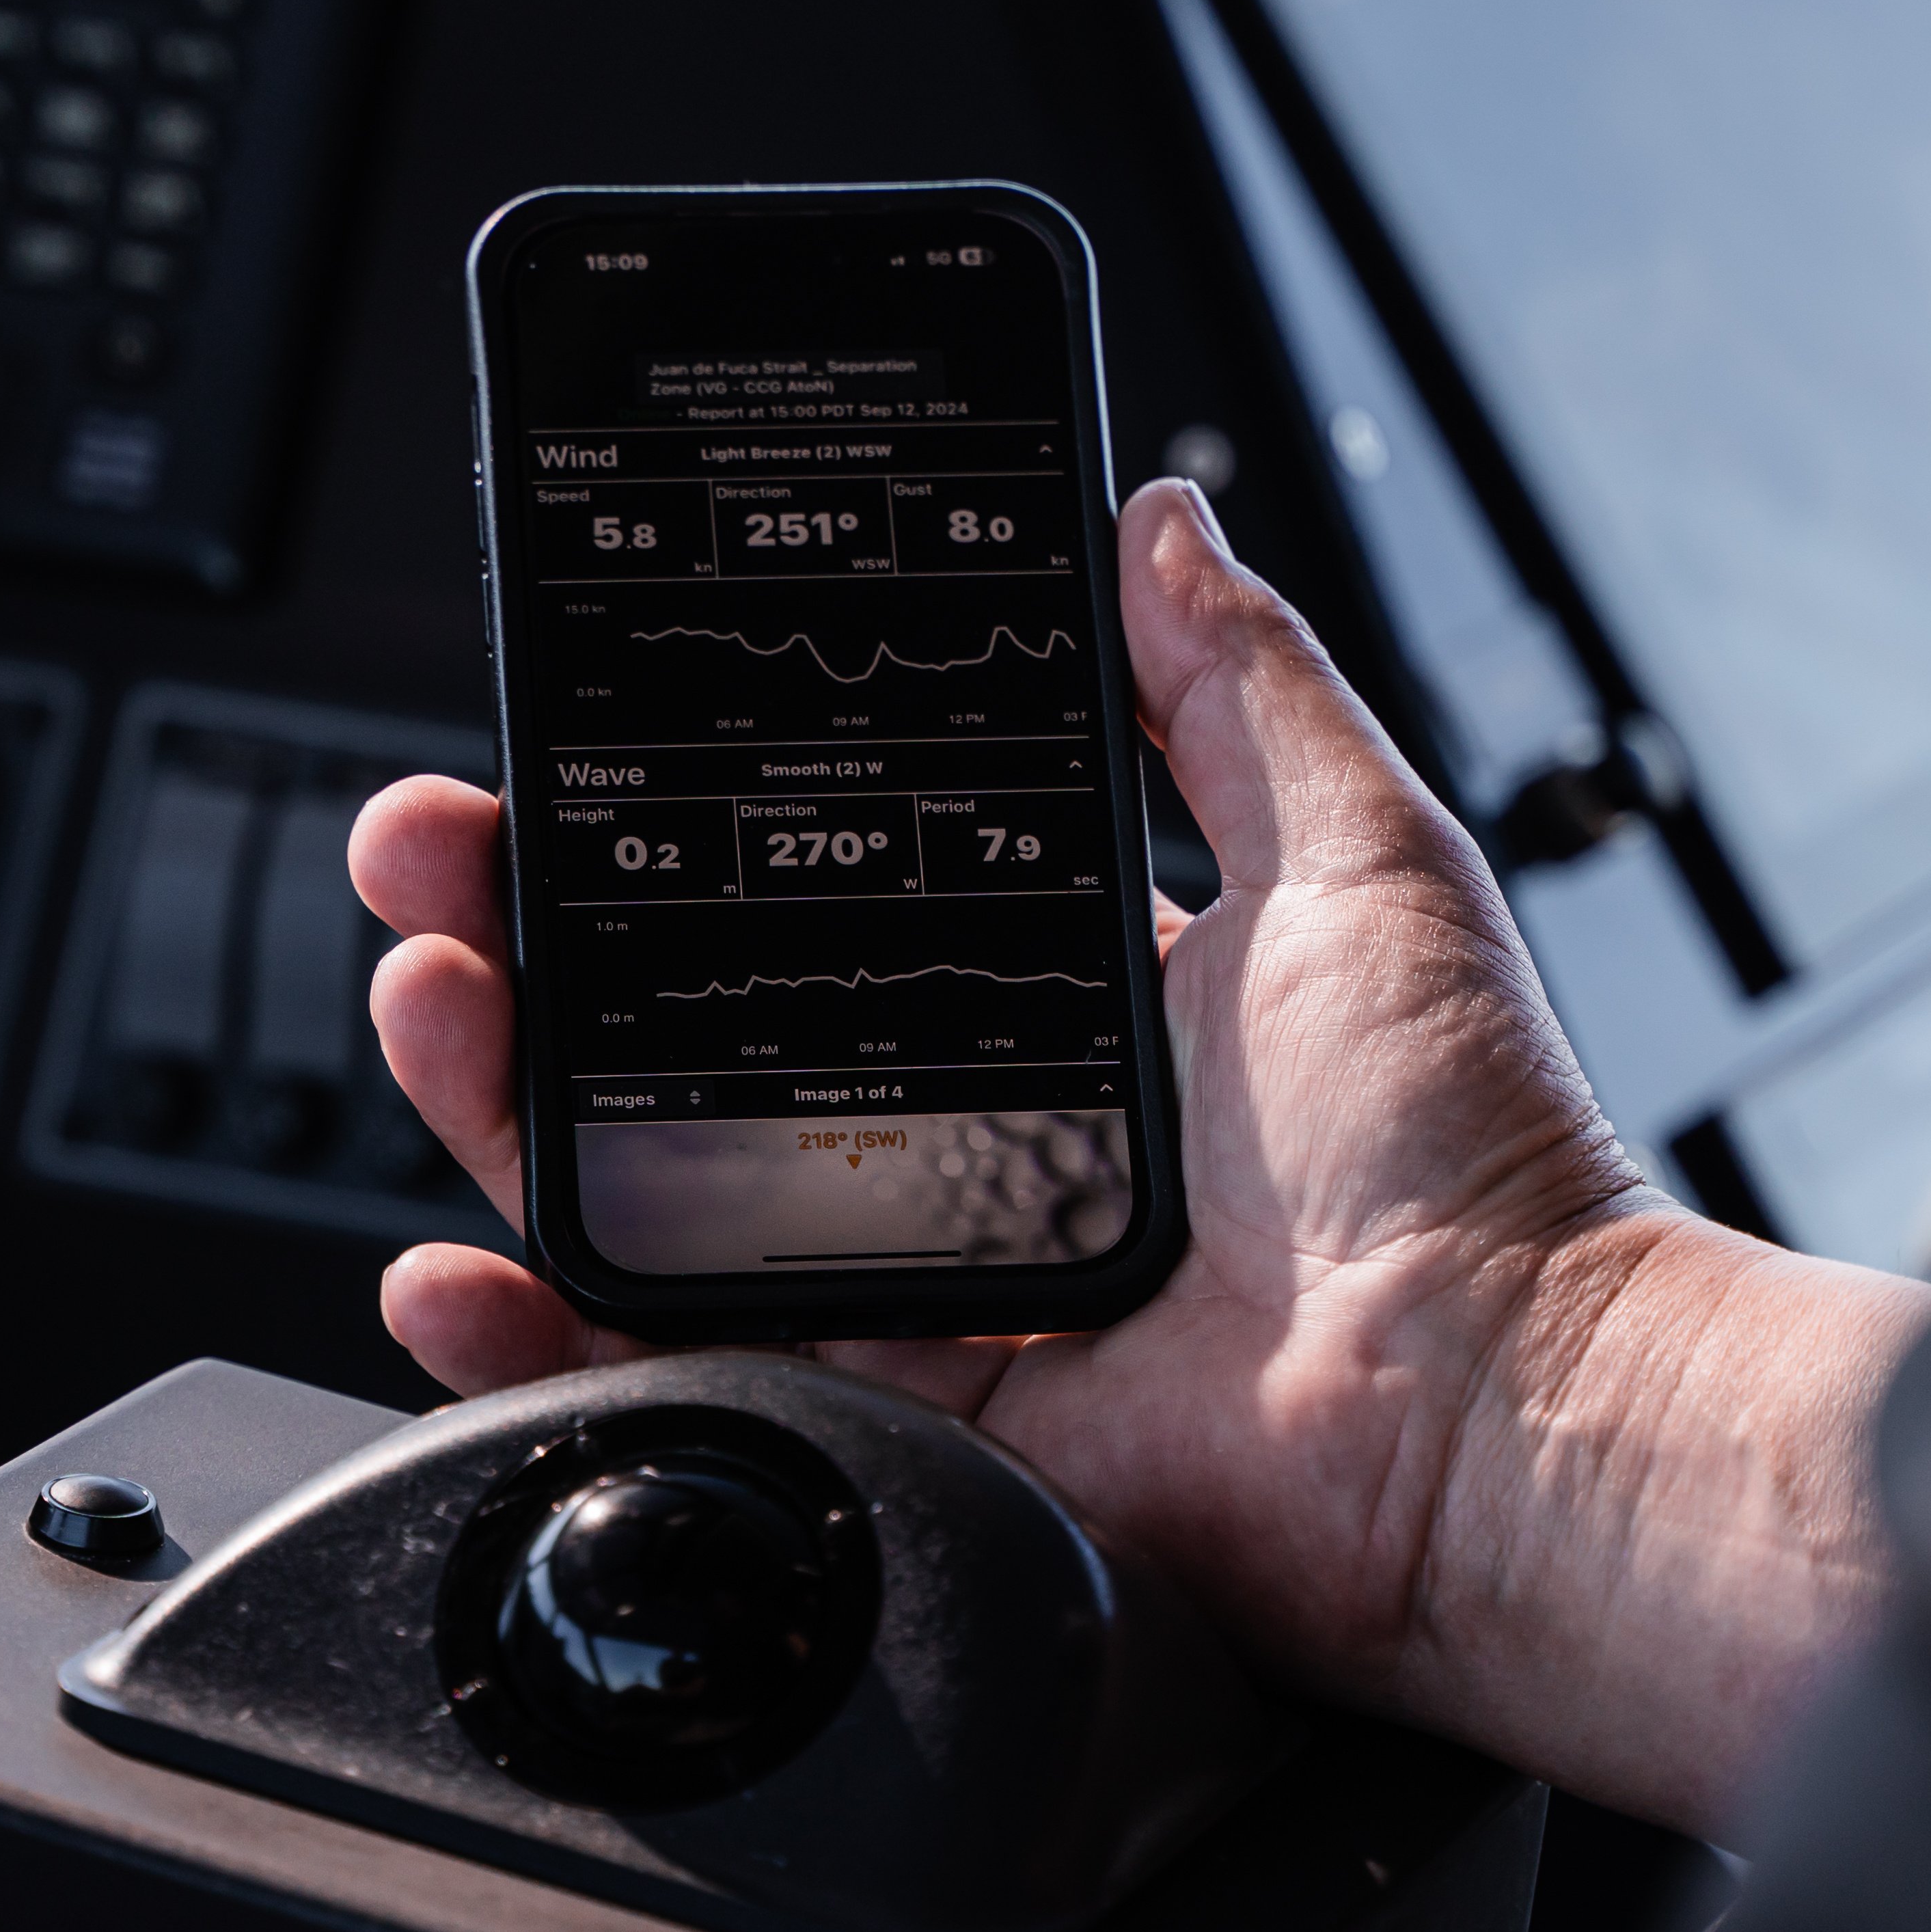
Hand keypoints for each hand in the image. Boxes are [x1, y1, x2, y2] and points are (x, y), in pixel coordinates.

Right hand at [352, 480, 1930, 1828]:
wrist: (1499, 1410)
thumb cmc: (1467, 1153)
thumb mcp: (1357, 854)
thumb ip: (1240, 684)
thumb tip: (1162, 519)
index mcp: (1057, 1004)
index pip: (811, 886)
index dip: (677, 817)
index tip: (575, 740)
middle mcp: (962, 1137)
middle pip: (681, 1022)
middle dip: (532, 926)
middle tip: (444, 846)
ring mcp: (911, 1280)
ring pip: (641, 1180)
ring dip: (501, 1085)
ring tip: (431, 986)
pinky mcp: (892, 1413)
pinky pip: (675, 1371)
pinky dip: (540, 1330)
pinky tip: (451, 1259)